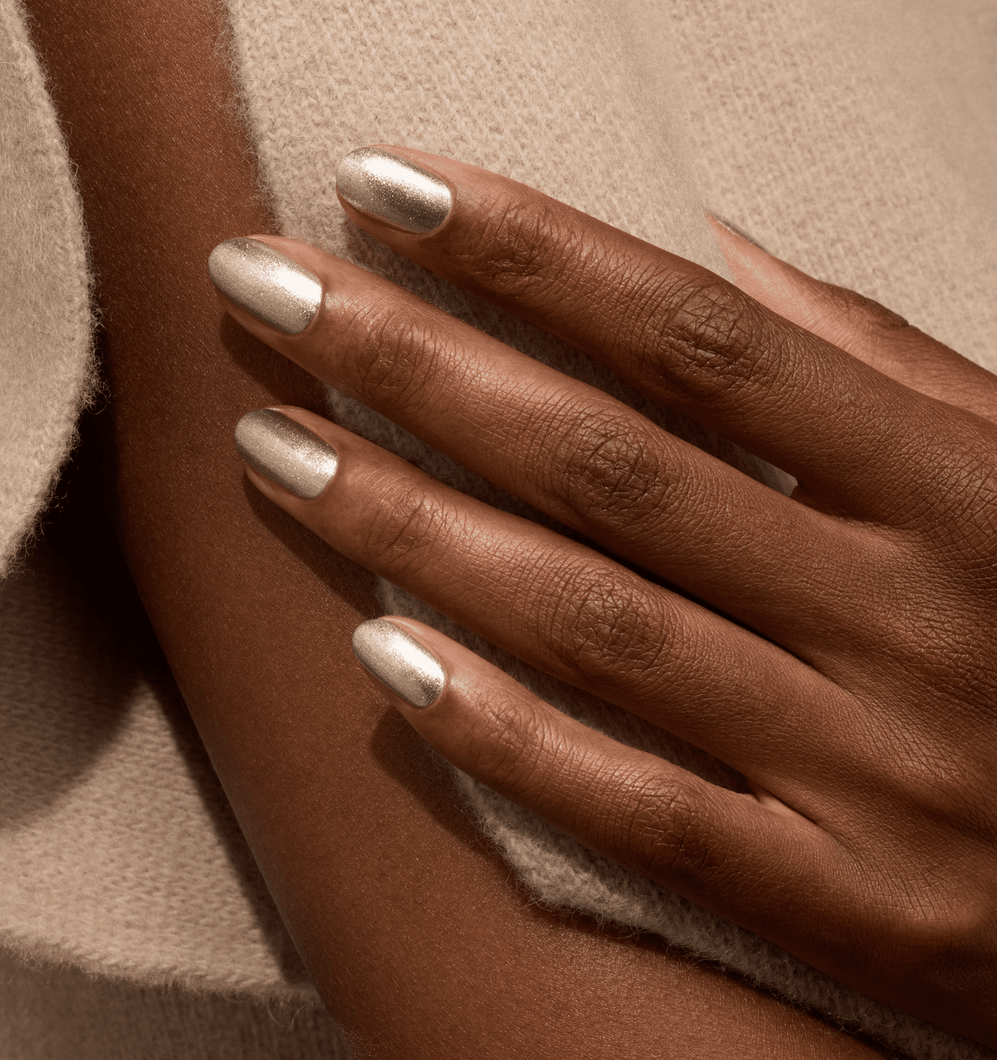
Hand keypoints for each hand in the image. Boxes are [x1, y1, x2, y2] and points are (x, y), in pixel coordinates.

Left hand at [210, 147, 996, 1045]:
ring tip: (280, 446)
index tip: (385, 186)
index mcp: (954, 485)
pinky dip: (501, 732)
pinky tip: (381, 650)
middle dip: (416, 361)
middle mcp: (904, 615)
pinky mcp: (840, 901)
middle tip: (266, 289)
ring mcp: (870, 768)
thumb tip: (713, 246)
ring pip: (595, 627)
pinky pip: (636, 810)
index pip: (697, 337)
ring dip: (414, 527)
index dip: (532, 250)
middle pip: (607, 463)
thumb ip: (869, 365)